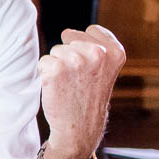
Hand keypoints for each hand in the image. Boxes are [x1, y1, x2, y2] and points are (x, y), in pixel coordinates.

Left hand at [38, 25, 125, 158]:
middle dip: (70, 55)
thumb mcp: (106, 69)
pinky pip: (43, 61)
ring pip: (56, 50)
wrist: (79, 128)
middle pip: (70, 38)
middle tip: (77, 79)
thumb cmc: (90, 97)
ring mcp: (75, 60)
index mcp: (114, 51)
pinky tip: (58, 88)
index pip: (91, 31)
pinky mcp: (55, 69)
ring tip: (69, 84)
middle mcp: (97, 53)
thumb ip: (97, 47)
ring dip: (57, 65)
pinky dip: (46, 73)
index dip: (85, 47)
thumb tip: (67, 32)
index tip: (90, 67)